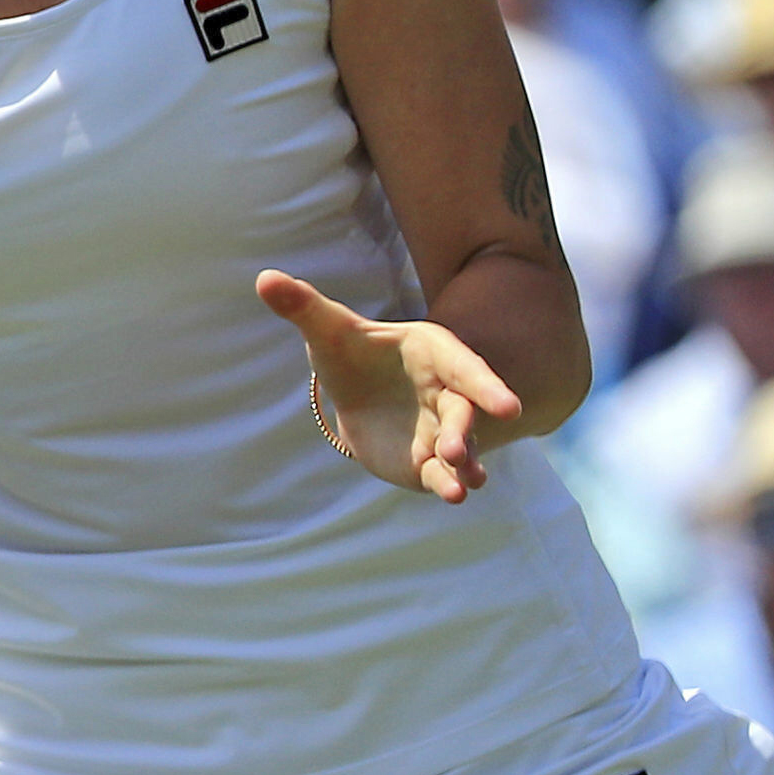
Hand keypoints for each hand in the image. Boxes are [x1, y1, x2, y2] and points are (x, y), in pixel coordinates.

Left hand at [255, 271, 521, 503]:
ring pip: (459, 447)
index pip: (464, 367)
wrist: (355, 392)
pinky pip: (440, 473)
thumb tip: (264, 279)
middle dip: (464, 431)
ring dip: (463, 466)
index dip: (486, 386)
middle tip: (456, 451)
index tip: (509, 408)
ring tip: (463, 486)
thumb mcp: (326, 329)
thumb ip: (303, 306)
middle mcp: (446, 391)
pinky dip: (446, 484)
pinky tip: (452, 495)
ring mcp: (441, 428)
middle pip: (462, 411)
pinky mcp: (427, 461)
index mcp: (433, 351)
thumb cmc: (349, 351)